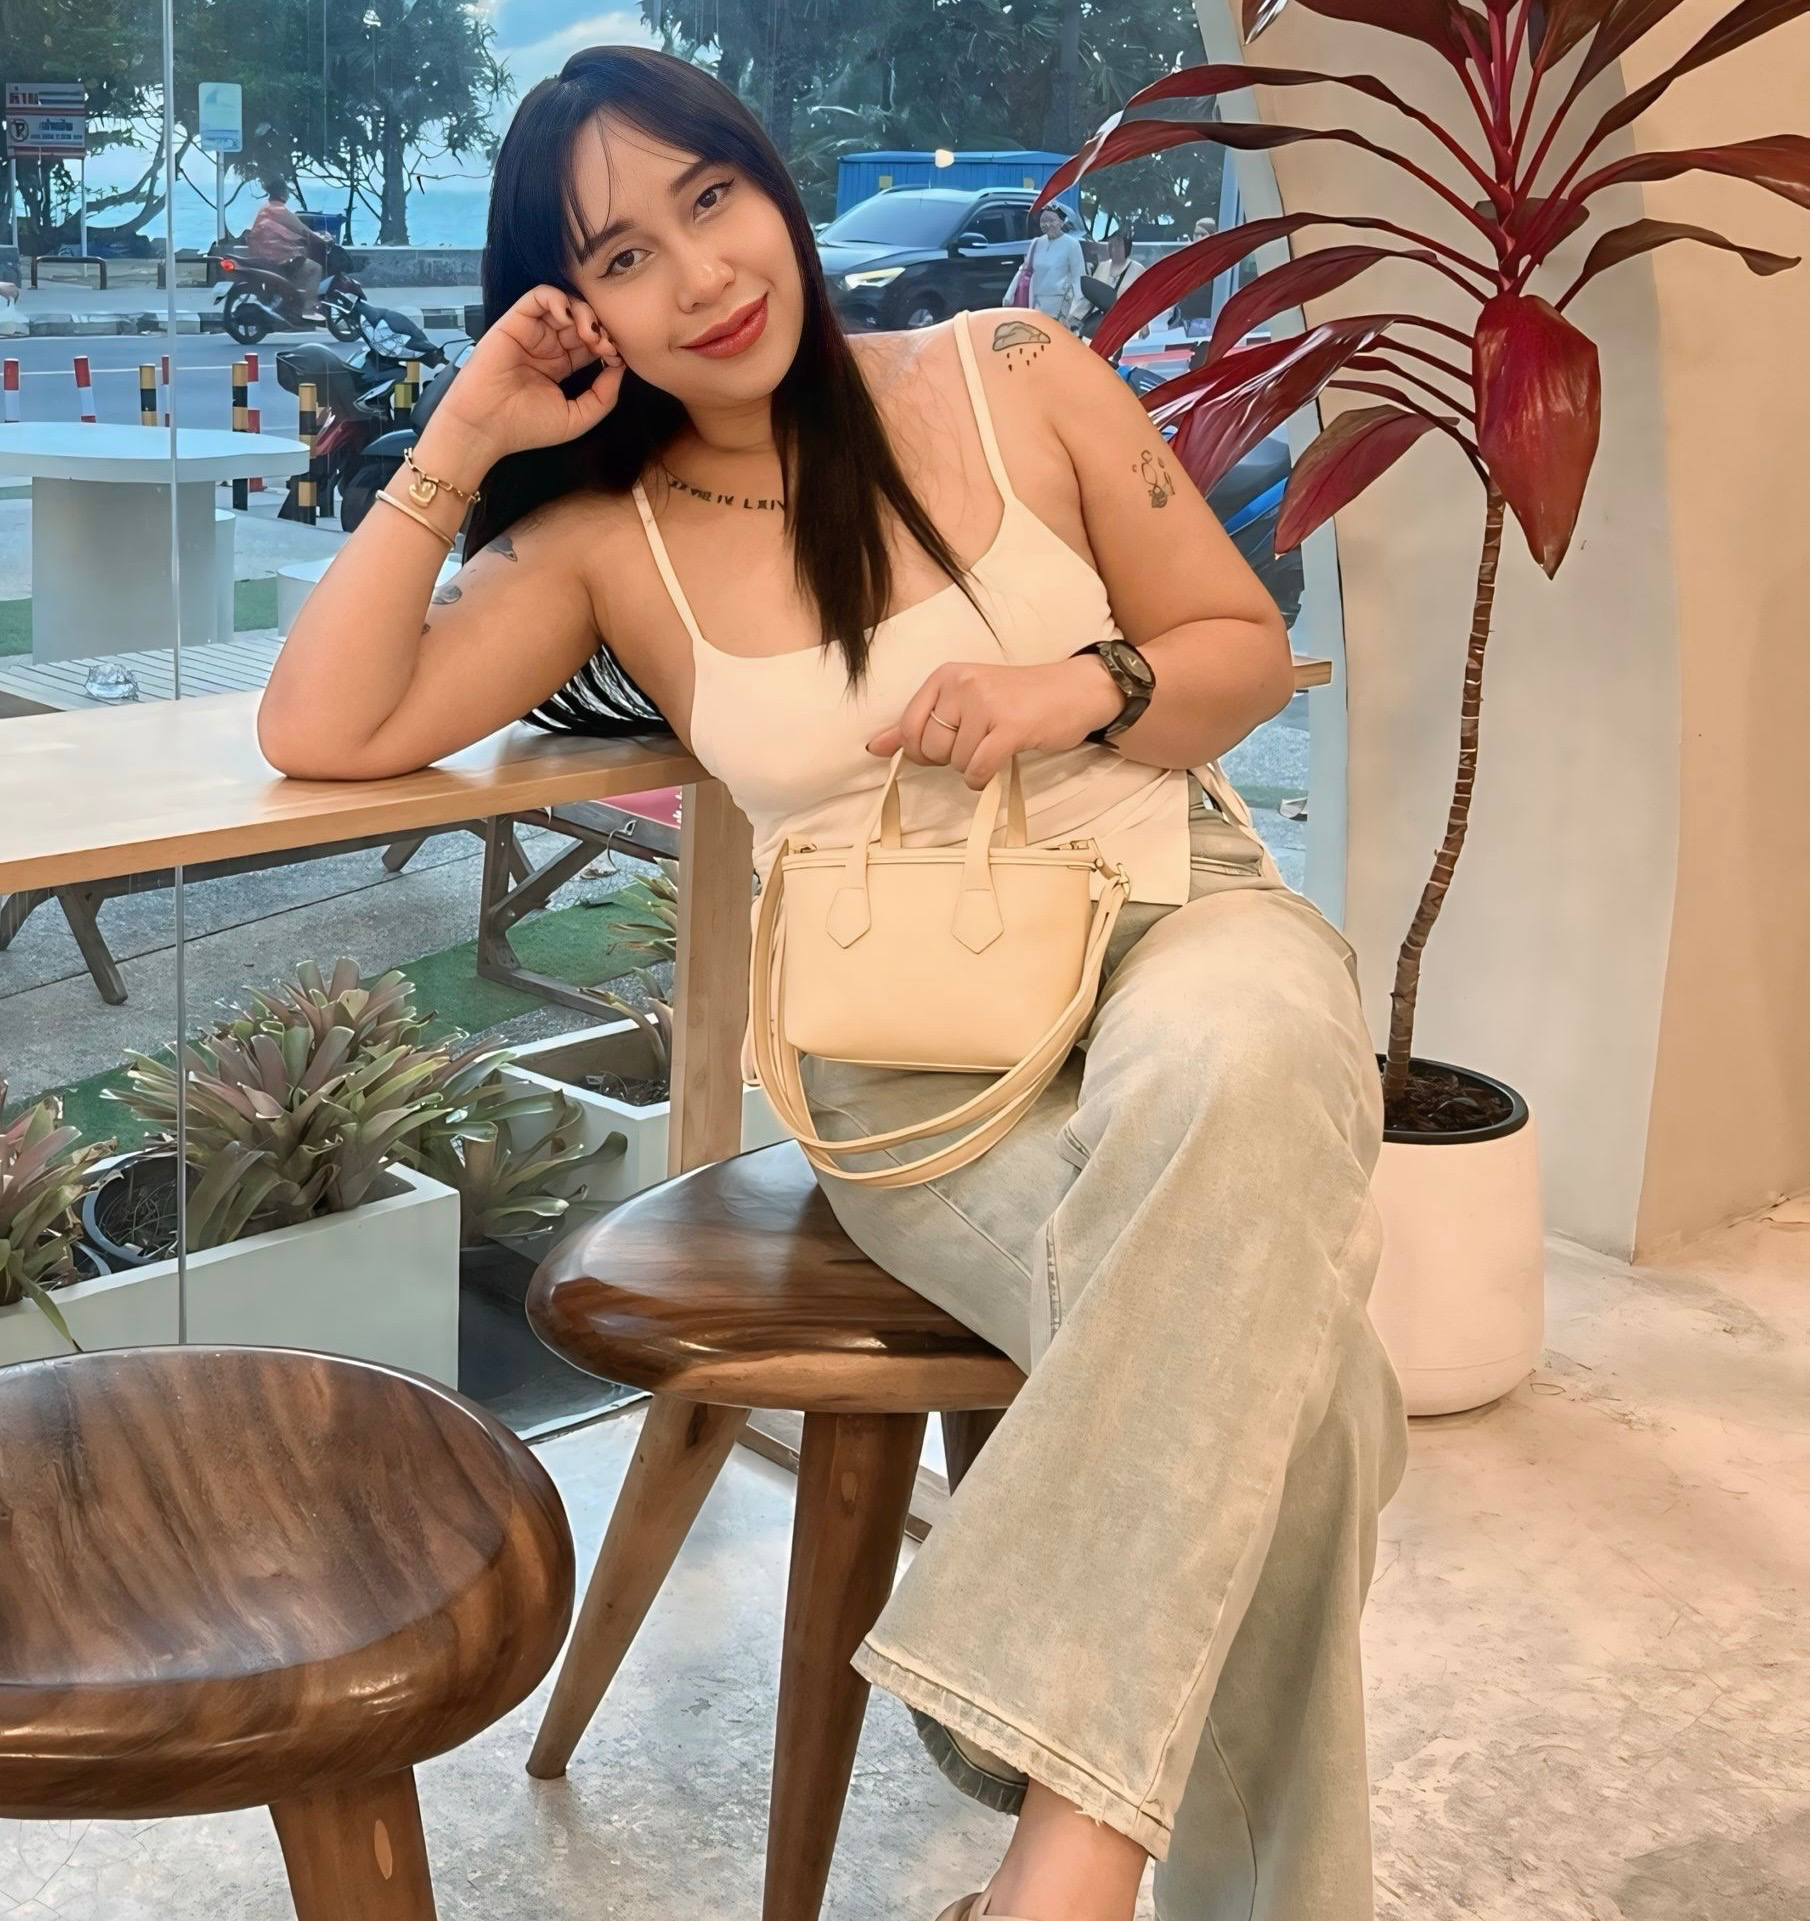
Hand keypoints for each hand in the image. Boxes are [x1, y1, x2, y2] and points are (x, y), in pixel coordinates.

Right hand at [431, 285, 625, 467]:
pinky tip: (566, 317)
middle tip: (604, 344)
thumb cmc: (527, 426)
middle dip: (600, 328)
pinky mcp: (515, 321)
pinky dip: (557, 298)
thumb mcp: (577, 418)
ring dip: (582, 312)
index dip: (608, 344)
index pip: (591, 343)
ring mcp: (532, 332)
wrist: (486, 425)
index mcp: (562, 365)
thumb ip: (604, 396)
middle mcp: (548, 346)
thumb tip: (620, 368)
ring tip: (587, 332)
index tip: (616, 357)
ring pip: (565, 305)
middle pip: (582, 321)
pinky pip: (539, 296)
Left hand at [865, 656, 1123, 789]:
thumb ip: (918, 723)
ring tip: (995, 746)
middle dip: (950, 758)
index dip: (922, 749)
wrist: (1076, 689)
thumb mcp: (964, 700)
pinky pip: (977, 769)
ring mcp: (986, 704)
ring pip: (955, 762)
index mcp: (946, 675)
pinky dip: (982, 778)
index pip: (908, 727)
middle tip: (979, 743)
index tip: (947, 745)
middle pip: (930, 748)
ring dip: (972, 767)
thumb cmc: (1018, 699)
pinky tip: (997, 765)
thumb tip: (874, 748)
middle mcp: (961, 684)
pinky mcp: (1009, 727)